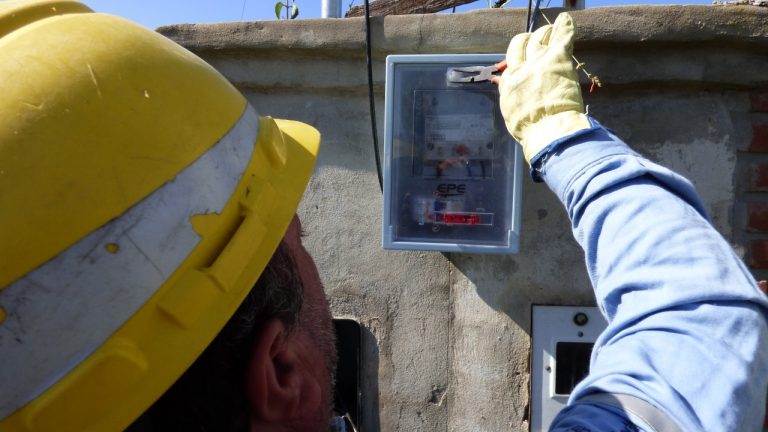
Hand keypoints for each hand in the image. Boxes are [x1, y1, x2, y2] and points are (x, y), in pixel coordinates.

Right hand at [495, 13, 590, 163]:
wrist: (548, 129)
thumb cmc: (529, 127)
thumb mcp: (510, 110)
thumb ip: (507, 91)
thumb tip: (499, 80)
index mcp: (510, 80)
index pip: (511, 59)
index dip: (517, 55)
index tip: (522, 57)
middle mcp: (523, 67)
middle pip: (523, 43)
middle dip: (529, 40)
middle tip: (537, 39)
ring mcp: (540, 61)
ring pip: (541, 37)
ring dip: (545, 33)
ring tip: (551, 30)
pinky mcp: (559, 59)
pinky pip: (562, 37)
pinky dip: (564, 26)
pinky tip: (566, 18)